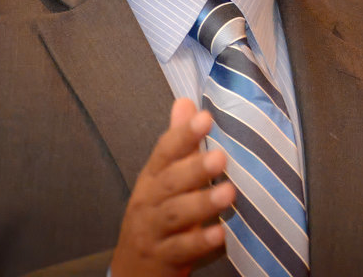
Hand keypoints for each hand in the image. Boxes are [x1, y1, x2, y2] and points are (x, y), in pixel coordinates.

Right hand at [110, 98, 235, 276]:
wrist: (133, 270)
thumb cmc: (156, 216)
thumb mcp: (163, 178)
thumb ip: (178, 143)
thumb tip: (186, 102)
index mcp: (152, 178)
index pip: (165, 152)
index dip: (183, 134)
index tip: (205, 117)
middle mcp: (149, 202)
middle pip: (170, 182)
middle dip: (195, 168)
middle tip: (221, 156)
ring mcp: (153, 231)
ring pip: (176, 215)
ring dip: (202, 203)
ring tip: (229, 193)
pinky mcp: (163, 258)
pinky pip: (181, 250)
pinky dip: (200, 242)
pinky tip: (221, 233)